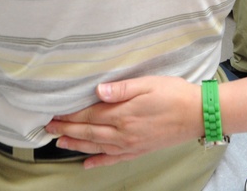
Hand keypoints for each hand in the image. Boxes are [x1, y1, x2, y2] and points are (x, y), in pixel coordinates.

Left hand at [46, 76, 201, 167]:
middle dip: (67, 131)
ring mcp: (130, 144)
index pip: (89, 116)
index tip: (54, 115)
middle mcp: (123, 133)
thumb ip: (121, 89)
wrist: (197, 114)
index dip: (70, 116)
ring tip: (60, 144)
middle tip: (48, 129)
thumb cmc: (174, 94)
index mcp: (123, 114)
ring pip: (97, 147)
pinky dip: (98, 162)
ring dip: (76, 146)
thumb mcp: (148, 84)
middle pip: (88, 133)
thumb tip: (97, 91)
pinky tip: (87, 164)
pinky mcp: (139, 150)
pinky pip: (113, 159)